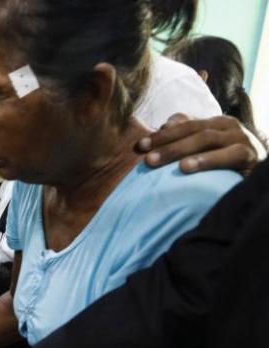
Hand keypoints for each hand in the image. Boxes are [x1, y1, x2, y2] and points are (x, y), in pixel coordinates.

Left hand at [139, 114, 259, 175]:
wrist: (261, 176)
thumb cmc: (226, 163)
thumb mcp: (203, 149)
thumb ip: (185, 134)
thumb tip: (165, 124)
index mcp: (214, 122)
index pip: (183, 124)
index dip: (160, 135)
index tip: (138, 147)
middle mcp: (228, 126)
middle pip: (192, 130)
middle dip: (166, 143)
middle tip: (145, 158)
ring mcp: (240, 138)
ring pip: (206, 139)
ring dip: (179, 150)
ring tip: (157, 161)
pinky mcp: (250, 155)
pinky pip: (228, 155)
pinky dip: (206, 160)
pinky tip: (186, 168)